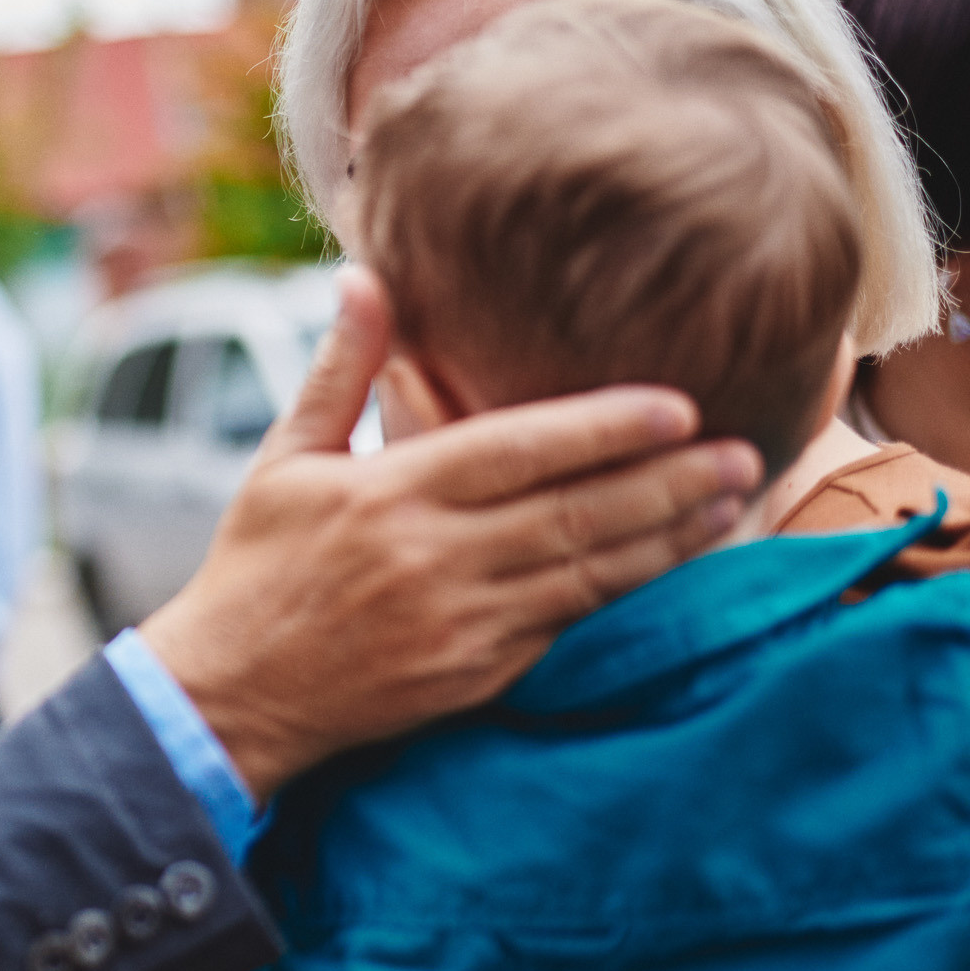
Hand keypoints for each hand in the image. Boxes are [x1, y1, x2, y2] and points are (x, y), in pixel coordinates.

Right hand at [140, 269, 760, 802]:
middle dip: (670, 481)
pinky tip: (670, 568)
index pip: (519, 449)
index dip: (606, 427)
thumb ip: (341, 369)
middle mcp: (432, 558)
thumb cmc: (255, 568)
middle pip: (577, 511)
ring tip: (731, 503)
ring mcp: (459, 624)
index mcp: (389, 494)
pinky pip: (568, 628)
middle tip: (744, 452)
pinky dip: (627, 595)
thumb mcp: (284, 460)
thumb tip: (364, 275)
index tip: (679, 404)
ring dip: (669, 539)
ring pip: (589, 573)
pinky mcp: (474, 677)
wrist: (226, 695)